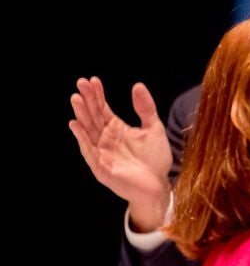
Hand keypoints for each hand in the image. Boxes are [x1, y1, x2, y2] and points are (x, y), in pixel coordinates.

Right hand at [68, 77, 173, 230]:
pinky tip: (75, 124)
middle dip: (87, 100)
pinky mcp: (101, 167)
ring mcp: (101, 153)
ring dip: (81, 115)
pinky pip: (89, 151)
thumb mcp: (153, 129)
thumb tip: (137, 85)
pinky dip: (82, 138)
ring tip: (76, 98)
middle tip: (80, 83)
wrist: (159, 186)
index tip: (92, 79)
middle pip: (93, 116)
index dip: (97, 95)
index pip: (103, 109)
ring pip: (88, 130)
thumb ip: (146, 109)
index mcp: (116, 129)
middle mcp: (105, 139)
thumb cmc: (155, 159)